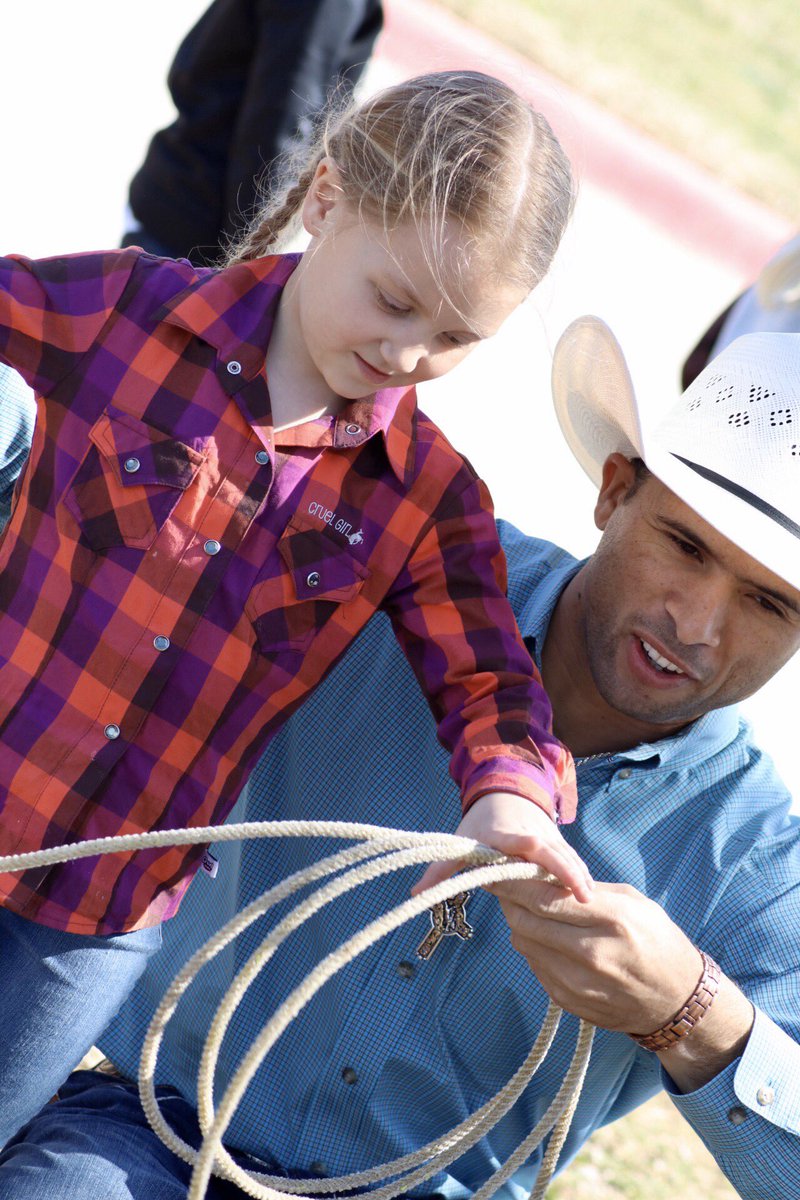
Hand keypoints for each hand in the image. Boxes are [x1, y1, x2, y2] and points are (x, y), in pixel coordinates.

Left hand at [412, 790, 593, 902]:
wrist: (507, 791)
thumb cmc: (481, 823)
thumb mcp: (460, 841)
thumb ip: (440, 869)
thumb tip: (414, 892)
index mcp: (505, 835)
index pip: (520, 840)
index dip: (530, 846)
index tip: (540, 852)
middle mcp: (531, 835)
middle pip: (552, 853)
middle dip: (567, 872)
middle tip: (583, 897)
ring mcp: (549, 839)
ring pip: (567, 858)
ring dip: (579, 877)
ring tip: (592, 901)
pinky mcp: (560, 845)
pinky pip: (573, 861)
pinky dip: (582, 876)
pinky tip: (594, 896)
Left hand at [487, 876, 753, 1089]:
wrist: (677, 1002)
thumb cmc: (657, 941)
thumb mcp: (632, 902)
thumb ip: (585, 889)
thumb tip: (540, 875)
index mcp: (613, 919)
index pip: (545, 896)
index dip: (513, 880)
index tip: (496, 866)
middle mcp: (593, 953)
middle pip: (527, 919)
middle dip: (511, 898)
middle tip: (505, 883)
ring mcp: (579, 982)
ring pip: (525, 942)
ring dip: (521, 922)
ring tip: (530, 909)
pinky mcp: (569, 1001)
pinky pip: (534, 965)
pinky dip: (534, 947)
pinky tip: (549, 939)